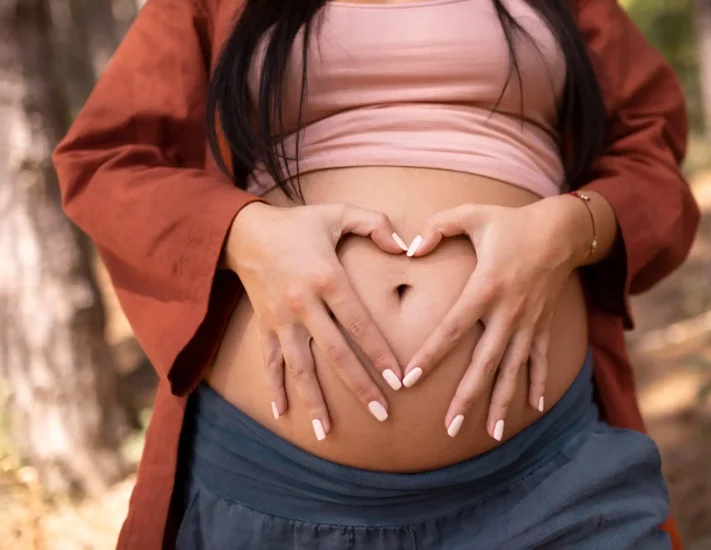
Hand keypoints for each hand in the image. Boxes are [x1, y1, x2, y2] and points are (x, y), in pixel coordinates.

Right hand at [224, 202, 406, 439]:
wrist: (246, 231)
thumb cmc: (299, 224)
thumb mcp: (338, 214)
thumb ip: (375, 224)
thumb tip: (407, 247)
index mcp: (326, 278)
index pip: (359, 324)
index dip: (380, 354)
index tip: (399, 381)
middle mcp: (303, 304)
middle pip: (336, 354)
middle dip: (360, 387)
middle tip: (382, 415)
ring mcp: (281, 319)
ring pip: (300, 367)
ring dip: (314, 400)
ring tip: (326, 432)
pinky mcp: (265, 326)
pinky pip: (269, 362)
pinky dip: (275, 388)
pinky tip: (282, 414)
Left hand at [403, 195, 590, 440]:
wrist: (562, 231)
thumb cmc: (511, 223)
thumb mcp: (473, 214)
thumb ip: (438, 227)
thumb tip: (409, 248)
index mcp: (486, 287)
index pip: (452, 328)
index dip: (431, 355)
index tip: (410, 379)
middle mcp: (508, 311)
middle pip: (484, 362)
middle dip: (467, 396)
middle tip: (449, 428)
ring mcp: (528, 322)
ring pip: (512, 369)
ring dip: (502, 402)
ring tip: (490, 433)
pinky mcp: (543, 325)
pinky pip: (540, 360)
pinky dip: (537, 384)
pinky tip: (532, 409)